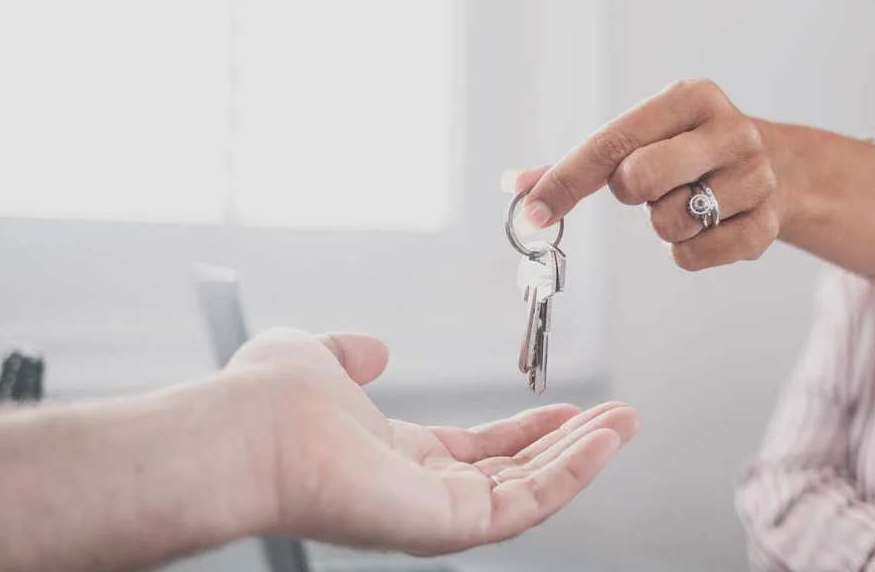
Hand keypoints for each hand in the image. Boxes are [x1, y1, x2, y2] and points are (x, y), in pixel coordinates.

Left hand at [225, 328, 638, 555]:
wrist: (248, 429)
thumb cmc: (266, 400)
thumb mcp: (318, 356)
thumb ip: (351, 355)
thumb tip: (375, 349)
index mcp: (395, 457)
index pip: (478, 451)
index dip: (526, 428)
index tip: (567, 406)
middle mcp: (419, 493)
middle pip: (515, 474)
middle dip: (570, 446)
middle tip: (619, 417)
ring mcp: (434, 515)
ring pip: (530, 493)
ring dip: (584, 458)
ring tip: (626, 422)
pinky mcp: (446, 527)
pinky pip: (526, 505)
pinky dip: (572, 474)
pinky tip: (604, 440)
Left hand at [506, 78, 785, 270]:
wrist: (782, 168)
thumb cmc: (689, 150)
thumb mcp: (643, 136)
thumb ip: (579, 162)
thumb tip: (514, 187)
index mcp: (690, 98)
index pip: (612, 143)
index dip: (565, 181)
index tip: (532, 214)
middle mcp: (729, 130)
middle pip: (639, 178)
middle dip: (630, 193)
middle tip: (646, 187)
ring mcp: (755, 177)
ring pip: (670, 223)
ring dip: (662, 224)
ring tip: (686, 201)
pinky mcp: (767, 224)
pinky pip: (696, 256)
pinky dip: (687, 252)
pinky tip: (705, 228)